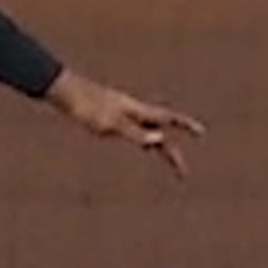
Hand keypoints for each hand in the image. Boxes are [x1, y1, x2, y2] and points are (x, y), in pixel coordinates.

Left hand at [44, 70, 205, 177]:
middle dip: (172, 154)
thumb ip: (135, 133)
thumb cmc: (87, 107)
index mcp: (137, 111)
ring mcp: (124, 116)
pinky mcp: (113, 120)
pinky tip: (146, 146)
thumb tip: (160, 140)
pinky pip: (136, 133)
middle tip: (183, 173)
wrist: (66, 93)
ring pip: (150, 134)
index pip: (168, 119)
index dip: (186, 125)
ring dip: (162, 149)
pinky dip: (146, 141)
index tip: (201, 132)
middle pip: (160, 134)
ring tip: (173, 164)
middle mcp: (135, 113)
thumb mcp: (111, 124)